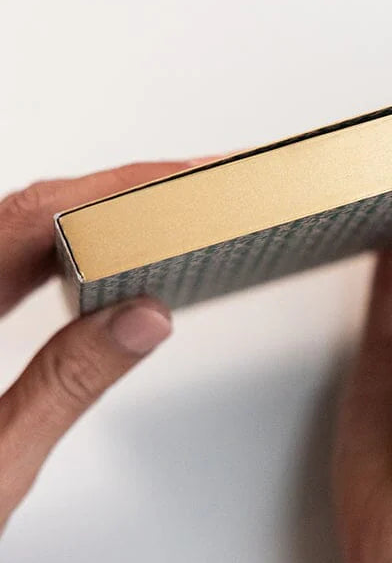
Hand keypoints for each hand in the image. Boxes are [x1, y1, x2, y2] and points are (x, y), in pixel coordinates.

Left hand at [0, 155, 217, 535]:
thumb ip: (67, 384)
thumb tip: (139, 319)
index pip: (36, 216)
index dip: (123, 186)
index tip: (189, 179)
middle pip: (26, 212)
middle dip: (120, 190)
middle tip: (200, 185)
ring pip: (11, 234)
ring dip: (91, 214)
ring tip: (169, 212)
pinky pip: (0, 270)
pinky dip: (57, 251)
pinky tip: (100, 258)